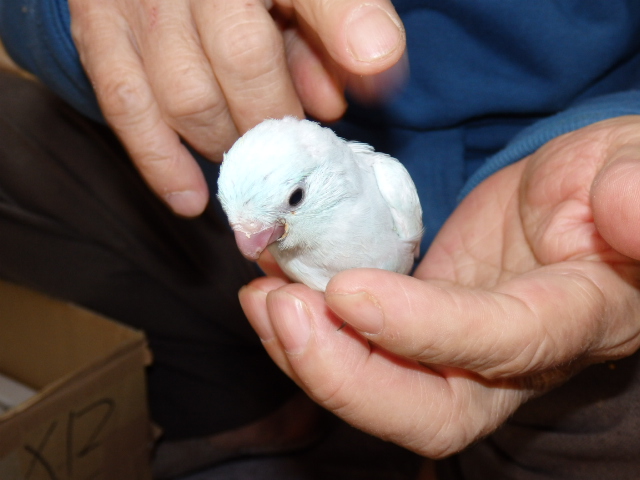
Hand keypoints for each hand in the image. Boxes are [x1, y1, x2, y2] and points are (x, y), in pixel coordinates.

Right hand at [68, 0, 405, 215]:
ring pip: (187, 96)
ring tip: (255, 163)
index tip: (376, 64)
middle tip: (296, 152)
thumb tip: (370, 73)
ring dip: (231, 143)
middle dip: (279, 119)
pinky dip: (161, 161)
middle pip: (244, 59)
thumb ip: (337, 18)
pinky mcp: (96, 28)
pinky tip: (191, 198)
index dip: (347, 25)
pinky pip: (126, 106)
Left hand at [239, 116, 639, 457]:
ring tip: (261, 298)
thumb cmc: (613, 177)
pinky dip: (312, 327)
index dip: (421, 329)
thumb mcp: (632, 167)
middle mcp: (512, 357)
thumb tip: (629, 209)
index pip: (497, 344)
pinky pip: (363, 348)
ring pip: (383, 392)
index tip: (345, 289)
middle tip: (280, 309)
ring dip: (309, 355)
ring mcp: (461, 350)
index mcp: (573, 316)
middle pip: (429, 413)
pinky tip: (275, 287)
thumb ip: (635, 191)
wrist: (585, 195)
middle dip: (345, 377)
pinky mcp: (423, 324)